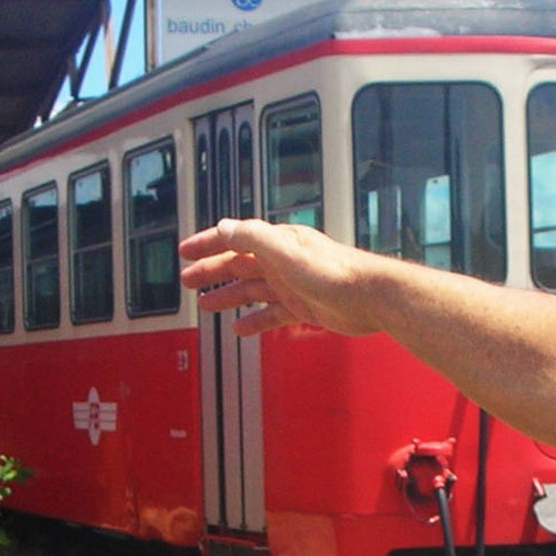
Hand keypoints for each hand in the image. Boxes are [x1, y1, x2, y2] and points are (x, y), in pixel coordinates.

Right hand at [178, 218, 383, 337]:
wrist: (369, 297)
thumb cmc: (334, 272)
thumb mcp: (285, 250)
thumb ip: (253, 237)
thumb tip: (224, 227)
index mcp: (277, 242)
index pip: (234, 238)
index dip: (207, 243)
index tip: (185, 251)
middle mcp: (283, 261)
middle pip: (239, 265)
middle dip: (212, 271)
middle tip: (188, 280)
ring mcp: (293, 284)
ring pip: (252, 290)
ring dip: (228, 296)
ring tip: (206, 305)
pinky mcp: (304, 306)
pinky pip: (271, 314)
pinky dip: (254, 320)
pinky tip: (241, 328)